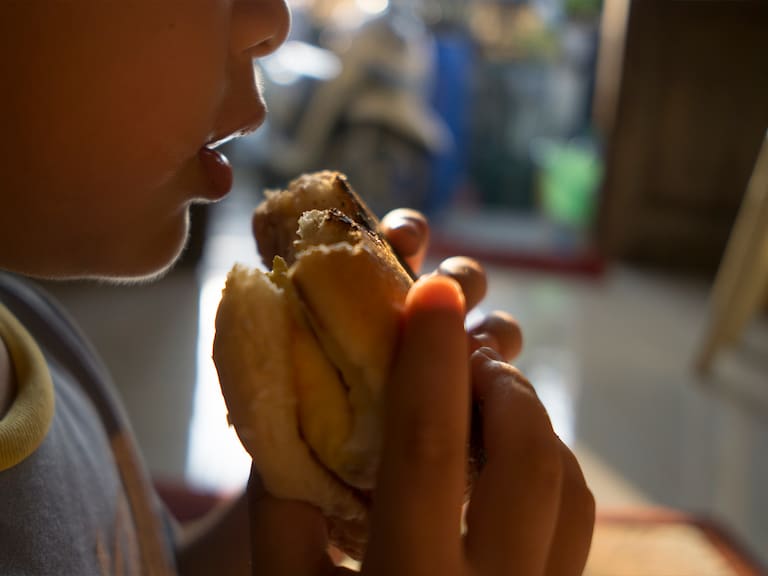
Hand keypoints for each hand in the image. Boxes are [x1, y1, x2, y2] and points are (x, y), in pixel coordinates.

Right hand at [247, 209, 593, 574]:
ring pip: (567, 484)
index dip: (429, 353)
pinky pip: (575, 519)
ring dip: (526, 418)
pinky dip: (545, 464)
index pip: (427, 443)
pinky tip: (502, 456)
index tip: (434, 286)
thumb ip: (282, 503)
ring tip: (482, 397)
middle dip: (497, 380)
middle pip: (526, 455)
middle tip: (463, 353)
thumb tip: (295, 400)